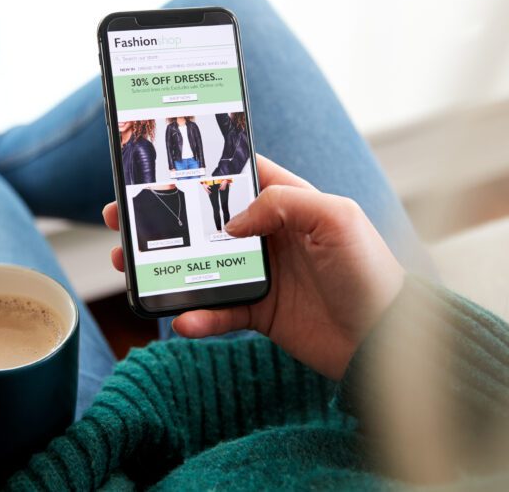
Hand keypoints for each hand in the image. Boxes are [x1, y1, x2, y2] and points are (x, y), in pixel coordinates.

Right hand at [102, 156, 404, 378]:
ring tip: (129, 266)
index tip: (159, 167)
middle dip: (163, 217)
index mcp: (289, 202)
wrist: (387, 341)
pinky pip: (218, 312)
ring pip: (201, 265)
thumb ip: (283, 203)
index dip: (199, 170)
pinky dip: (197, 316)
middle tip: (122, 216)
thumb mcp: (337, 218)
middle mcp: (271, 235)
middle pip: (205, 220)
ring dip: (164, 266)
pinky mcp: (261, 314)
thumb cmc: (371, 271)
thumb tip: (233, 221)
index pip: (237, 176)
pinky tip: (181, 318)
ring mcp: (263, 275)